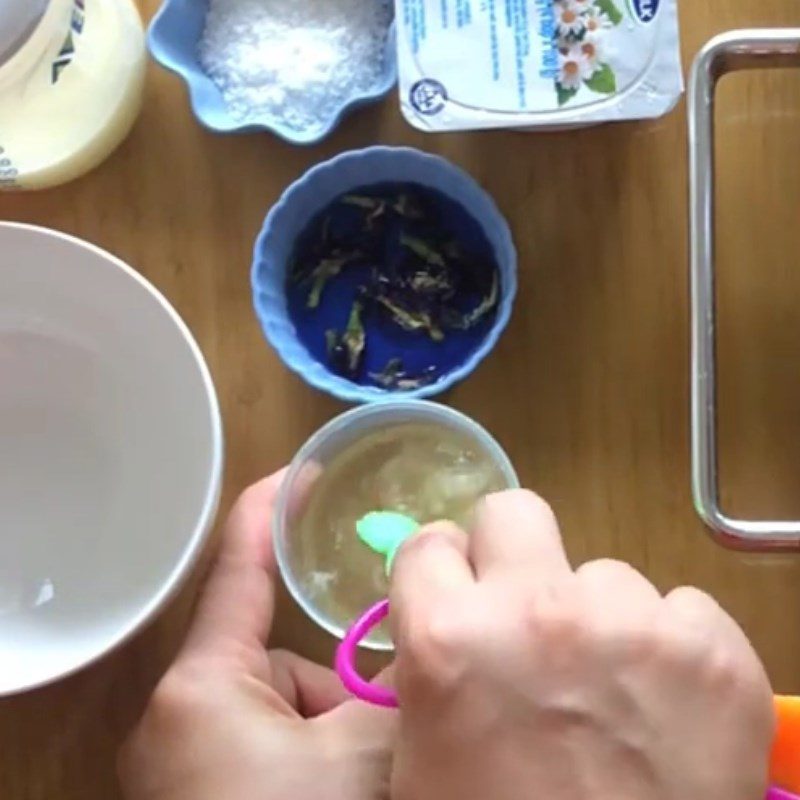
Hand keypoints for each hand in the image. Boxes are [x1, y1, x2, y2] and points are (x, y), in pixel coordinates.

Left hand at [119, 471, 394, 799]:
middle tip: (391, 718)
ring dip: (331, 726)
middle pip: (276, 655)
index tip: (305, 468)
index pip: (238, 568)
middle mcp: (180, 716)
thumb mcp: (358, 757)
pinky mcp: (200, 795)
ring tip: (367, 775)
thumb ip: (400, 690)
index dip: (270, 509)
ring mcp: (185, 761)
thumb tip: (430, 651)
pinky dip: (310, 757)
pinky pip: (265, 745)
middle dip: (338, 677)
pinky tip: (343, 787)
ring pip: (279, 706)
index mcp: (201, 686)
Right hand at [389, 490, 774, 799]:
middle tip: (528, 609)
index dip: (442, 568)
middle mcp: (536, 611)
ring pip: (606, 575)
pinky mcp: (714, 651)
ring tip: (611, 694)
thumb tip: (440, 610)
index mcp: (449, 639)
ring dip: (600, 620)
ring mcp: (633, 624)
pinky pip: (682, 610)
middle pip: (515, 510)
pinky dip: (672, 649)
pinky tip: (668, 708)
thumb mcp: (424, 759)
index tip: (459, 589)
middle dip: (514, 553)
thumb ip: (426, 665)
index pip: (429, 542)